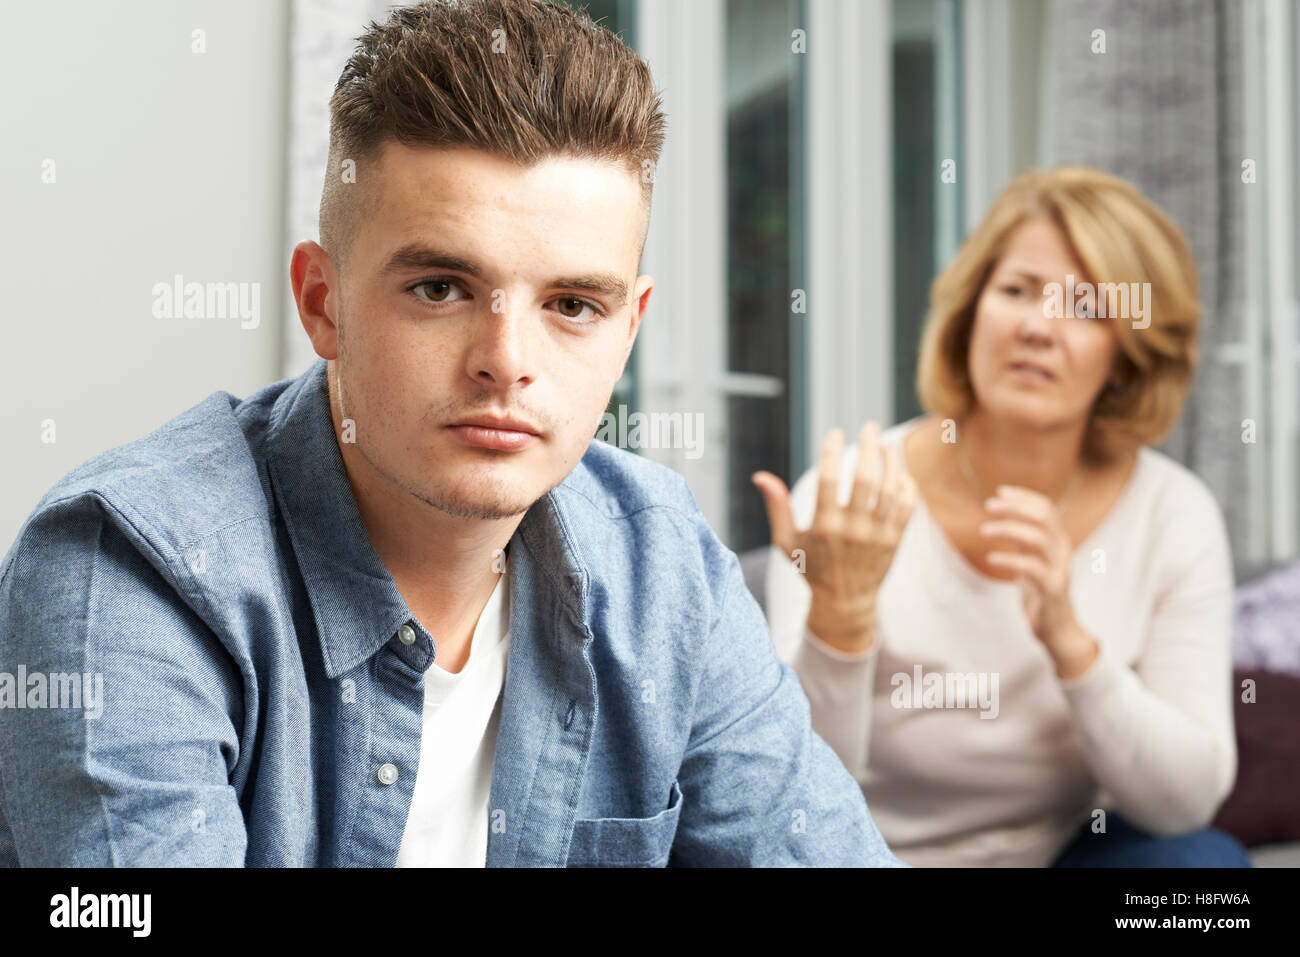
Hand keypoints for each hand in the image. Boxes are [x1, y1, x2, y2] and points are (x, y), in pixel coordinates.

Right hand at [753, 422, 916, 652]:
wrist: (844, 602)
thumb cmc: (811, 567)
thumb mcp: (786, 541)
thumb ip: (776, 507)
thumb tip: (760, 476)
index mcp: (823, 526)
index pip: (828, 479)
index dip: (831, 452)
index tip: (835, 433)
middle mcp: (852, 529)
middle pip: (864, 478)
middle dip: (868, 447)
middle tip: (869, 427)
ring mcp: (877, 535)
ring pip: (890, 489)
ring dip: (890, 462)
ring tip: (886, 445)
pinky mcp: (895, 540)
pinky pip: (907, 506)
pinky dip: (906, 486)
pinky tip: (899, 472)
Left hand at [981, 485, 1097, 675]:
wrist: (1056, 627)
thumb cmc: (1040, 589)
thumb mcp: (1031, 556)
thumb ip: (1022, 535)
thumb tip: (1003, 508)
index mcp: (1058, 540)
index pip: (1046, 508)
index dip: (1024, 497)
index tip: (999, 491)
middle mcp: (1062, 550)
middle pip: (1044, 517)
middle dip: (1016, 508)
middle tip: (989, 507)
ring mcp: (1059, 568)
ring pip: (1038, 538)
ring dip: (1009, 529)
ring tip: (984, 530)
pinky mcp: (1052, 588)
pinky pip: (1032, 568)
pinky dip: (1010, 559)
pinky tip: (991, 558)